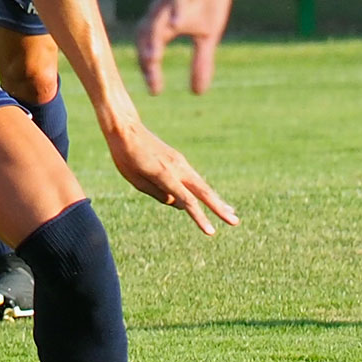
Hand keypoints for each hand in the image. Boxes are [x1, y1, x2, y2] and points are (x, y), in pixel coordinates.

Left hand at [104, 116, 237, 235]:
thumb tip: (180, 204)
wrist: (127, 129)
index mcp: (165, 175)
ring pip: (202, 184)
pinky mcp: (178, 159)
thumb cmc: (126, 157)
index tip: (211, 232)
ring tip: (230, 212)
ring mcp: (180, 162)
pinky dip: (204, 189)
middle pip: (203, 192)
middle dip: (219, 208)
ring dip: (216, 199)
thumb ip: (159, 195)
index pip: (187, 201)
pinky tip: (211, 197)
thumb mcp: (137, 181)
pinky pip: (194, 178)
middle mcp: (177, 168)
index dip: (200, 218)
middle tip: (235, 222)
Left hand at [134, 0, 236, 94]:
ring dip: (153, 38)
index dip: (150, 70)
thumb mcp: (208, 36)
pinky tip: (177, 23)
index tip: (155, 90)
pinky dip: (176, 10)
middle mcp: (162, 11)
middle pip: (145, 35)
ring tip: (152, 58)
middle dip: (146, 57)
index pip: (150, 49)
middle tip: (151, 79)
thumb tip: (197, 93)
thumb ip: (200, 62)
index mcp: (164, 23)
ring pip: (156, 18)